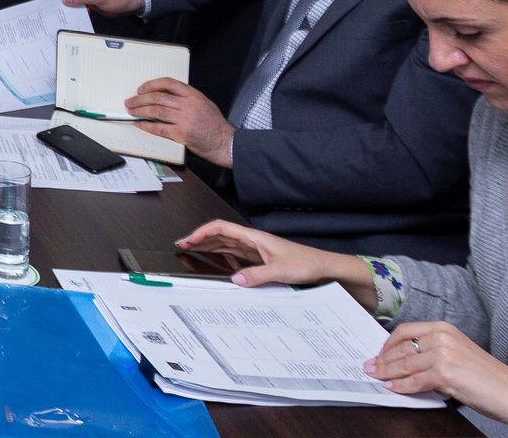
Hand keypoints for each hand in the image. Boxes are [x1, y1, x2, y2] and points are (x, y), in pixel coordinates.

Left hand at [124, 77, 234, 166]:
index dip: (152, 85)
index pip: (168, 83)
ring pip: (156, 110)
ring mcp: (185, 119)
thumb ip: (187, 98)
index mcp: (194, 95)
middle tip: (131, 101)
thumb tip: (166, 96)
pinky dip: (147, 126)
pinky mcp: (182, 134)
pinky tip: (140, 124)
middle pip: (158, 97)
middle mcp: (188, 105)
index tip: (142, 89)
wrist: (225, 143)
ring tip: (131, 111)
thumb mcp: (204, 103)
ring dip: (140, 110)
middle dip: (141, 99)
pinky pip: (159, 128)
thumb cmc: (216, 125)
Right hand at [175, 219, 371, 293]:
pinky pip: (235, 255)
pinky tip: (218, 261)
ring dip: (209, 246)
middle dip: (200, 238)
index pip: (222, 228)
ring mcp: (256, 250)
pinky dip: (222, 256)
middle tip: (182, 245)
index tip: (188, 239)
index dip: (203, 232)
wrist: (325, 267)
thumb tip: (235, 279)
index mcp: (255, 238)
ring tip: (192, 250)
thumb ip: (256, 275)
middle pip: (221, 235)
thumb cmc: (307, 263)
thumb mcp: (281, 271)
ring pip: (226, 244)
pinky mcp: (261, 259)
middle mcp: (254, 241)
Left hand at [368, 322, 507, 429]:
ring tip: (376, 377)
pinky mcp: (444, 374)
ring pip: (404, 364)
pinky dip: (401, 386)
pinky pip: (414, 381)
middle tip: (370, 367)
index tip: (379, 353)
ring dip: (386, 373)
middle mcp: (442, 337)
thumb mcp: (459, 355)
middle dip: (383, 359)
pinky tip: (393, 388)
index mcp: (445, 329)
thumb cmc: (491, 378)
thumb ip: (435, 354)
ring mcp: (442, 354)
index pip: (406, 331)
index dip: (388, 344)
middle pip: (401, 348)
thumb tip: (409, 364)